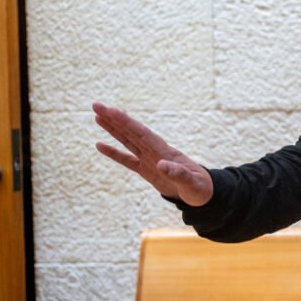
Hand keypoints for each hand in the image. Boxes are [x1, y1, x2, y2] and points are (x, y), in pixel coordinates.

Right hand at [93, 102, 212, 206]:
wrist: (203, 195)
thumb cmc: (200, 188)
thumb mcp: (191, 183)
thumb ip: (178, 173)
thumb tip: (161, 165)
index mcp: (165, 152)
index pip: (142, 133)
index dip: (126, 122)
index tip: (111, 110)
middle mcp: (155, 152)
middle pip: (131, 132)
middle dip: (115, 119)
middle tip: (96, 105)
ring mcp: (150, 160)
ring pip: (127, 141)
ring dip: (113, 129)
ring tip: (98, 116)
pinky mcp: (147, 170)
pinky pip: (126, 160)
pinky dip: (113, 152)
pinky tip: (100, 145)